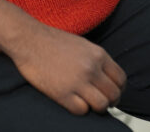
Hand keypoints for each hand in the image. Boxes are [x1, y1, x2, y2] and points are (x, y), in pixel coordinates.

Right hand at [8, 24, 125, 114]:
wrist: (29, 40)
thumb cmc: (53, 42)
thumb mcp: (83, 45)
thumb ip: (97, 60)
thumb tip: (107, 78)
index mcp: (98, 55)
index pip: (120, 79)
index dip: (118, 89)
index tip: (111, 93)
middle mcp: (91, 68)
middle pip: (114, 94)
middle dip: (110, 101)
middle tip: (101, 102)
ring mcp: (77, 81)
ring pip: (101, 105)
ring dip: (97, 108)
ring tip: (89, 104)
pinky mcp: (62, 93)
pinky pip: (82, 110)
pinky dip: (80, 109)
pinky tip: (73, 102)